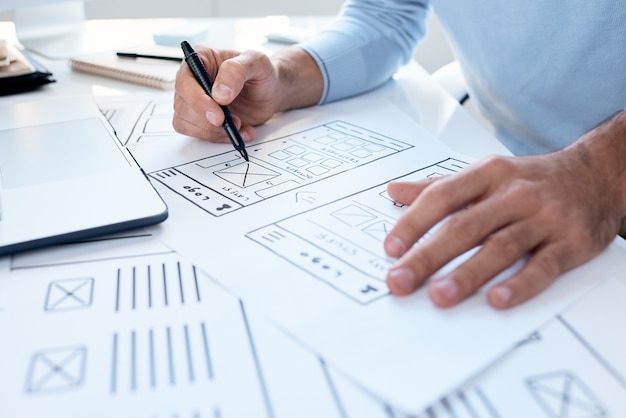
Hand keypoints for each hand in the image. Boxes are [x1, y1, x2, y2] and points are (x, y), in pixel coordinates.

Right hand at [173, 46, 322, 142]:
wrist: (270, 91)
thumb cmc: (262, 72)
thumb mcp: (256, 62)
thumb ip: (236, 71)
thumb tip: (219, 93)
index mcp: (200, 59)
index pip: (184, 81)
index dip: (197, 100)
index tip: (218, 114)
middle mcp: (192, 81)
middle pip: (182, 106)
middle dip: (207, 120)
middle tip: (235, 122)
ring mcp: (195, 102)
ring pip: (187, 123)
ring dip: (214, 131)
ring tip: (241, 125)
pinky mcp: (202, 120)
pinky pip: (200, 135)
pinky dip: (220, 138)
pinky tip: (241, 132)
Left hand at [383, 114, 625, 308]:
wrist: (596, 174)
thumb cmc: (529, 179)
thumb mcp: (484, 173)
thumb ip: (439, 186)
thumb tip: (393, 191)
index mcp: (487, 174)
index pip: (442, 197)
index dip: (414, 223)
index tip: (390, 248)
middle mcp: (514, 194)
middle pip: (464, 227)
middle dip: (428, 256)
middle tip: (399, 281)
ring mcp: (544, 218)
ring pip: (500, 248)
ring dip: (467, 274)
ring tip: (439, 296)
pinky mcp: (571, 243)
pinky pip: (543, 266)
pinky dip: (520, 283)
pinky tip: (496, 300)